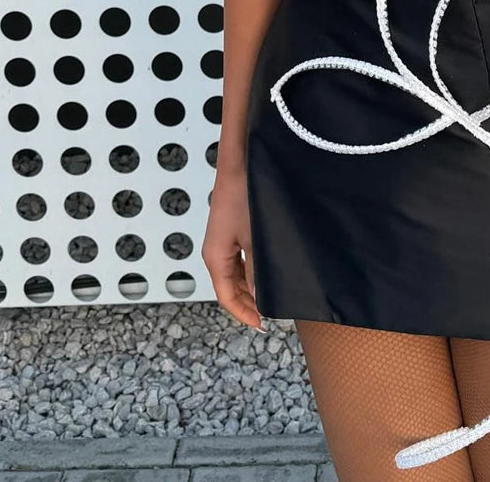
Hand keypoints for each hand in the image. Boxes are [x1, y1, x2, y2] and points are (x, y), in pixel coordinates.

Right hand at [200, 164, 263, 330]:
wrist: (241, 163)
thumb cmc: (245, 196)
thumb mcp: (255, 238)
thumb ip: (257, 270)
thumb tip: (261, 296)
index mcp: (215, 257)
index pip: (227, 297)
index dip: (244, 313)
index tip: (263, 325)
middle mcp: (216, 252)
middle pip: (230, 287)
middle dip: (250, 302)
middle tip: (274, 314)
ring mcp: (223, 240)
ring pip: (236, 274)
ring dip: (252, 287)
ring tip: (274, 296)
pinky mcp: (232, 229)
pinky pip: (240, 259)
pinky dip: (252, 270)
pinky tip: (268, 271)